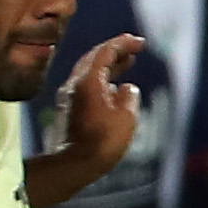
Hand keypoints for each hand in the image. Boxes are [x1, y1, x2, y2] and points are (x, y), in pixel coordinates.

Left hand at [44, 34, 142, 198]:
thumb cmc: (102, 142)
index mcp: (88, 81)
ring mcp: (69, 96)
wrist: (73, 164)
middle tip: (133, 47)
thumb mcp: (126, 117)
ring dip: (108, 64)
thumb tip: (126, 88)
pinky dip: (101, 79)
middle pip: (94, 57)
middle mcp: (74, 84)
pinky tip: (112, 87)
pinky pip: (86, 85)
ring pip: (89, 71)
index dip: (123, 43)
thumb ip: (129, 96)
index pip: (105, 52)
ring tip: (126, 62)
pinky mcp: (68, 109)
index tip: (139, 42)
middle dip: (114, 50)